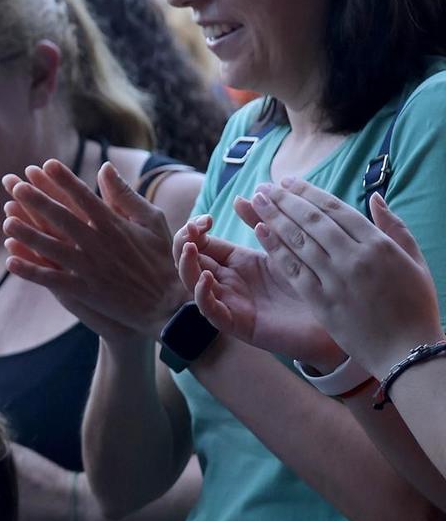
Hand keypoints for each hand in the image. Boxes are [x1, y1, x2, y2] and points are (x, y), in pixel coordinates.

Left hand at [2, 160, 182, 338]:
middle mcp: (99, 244)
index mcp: (115, 225)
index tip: (45, 165)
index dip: (63, 180)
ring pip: (52, 248)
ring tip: (7, 220)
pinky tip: (11, 262)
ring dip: (28, 234)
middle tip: (16, 185)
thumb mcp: (153, 222)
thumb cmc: (161, 259)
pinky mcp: (85, 291)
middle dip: (38, 201)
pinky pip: (52, 280)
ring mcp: (90, 268)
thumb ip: (126, 196)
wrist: (168, 305)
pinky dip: (32, 271)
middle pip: (63, 218)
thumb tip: (104, 168)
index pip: (84, 197)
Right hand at [176, 209, 342, 368]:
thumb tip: (242, 196)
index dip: (195, 230)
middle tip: (193, 230)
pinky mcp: (238, 324)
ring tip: (190, 248)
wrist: (336, 321)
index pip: (201, 243)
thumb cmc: (313, 285)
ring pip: (192, 284)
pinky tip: (206, 278)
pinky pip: (210, 311)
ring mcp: (230, 303)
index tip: (207, 218)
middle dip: (184, 242)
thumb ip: (263, 223)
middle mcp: (227, 282)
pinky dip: (202, 294)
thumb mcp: (286, 247)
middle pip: (190, 261)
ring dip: (186, 265)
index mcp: (236, 263)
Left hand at [249, 181, 442, 375]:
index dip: (309, 193)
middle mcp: (355, 258)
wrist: (407, 350)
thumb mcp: (414, 261)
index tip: (288, 181)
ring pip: (299, 241)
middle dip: (285, 200)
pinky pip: (293, 269)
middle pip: (312, 221)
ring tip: (256, 201)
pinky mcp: (321, 301)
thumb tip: (373, 198)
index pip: (336, 210)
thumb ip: (394, 227)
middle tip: (264, 187)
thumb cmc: (415, 306)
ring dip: (274, 218)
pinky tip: (259, 232)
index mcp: (379, 245)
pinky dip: (275, 248)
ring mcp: (336, 280)